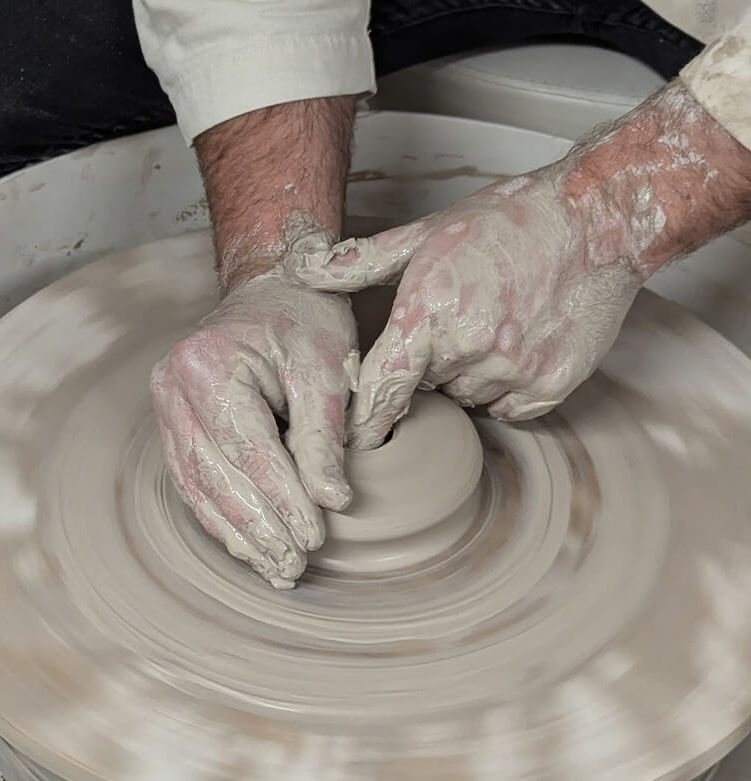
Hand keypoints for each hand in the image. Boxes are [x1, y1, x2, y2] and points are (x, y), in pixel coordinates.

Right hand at [151, 260, 358, 588]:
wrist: (271, 288)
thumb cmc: (303, 320)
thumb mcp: (325, 369)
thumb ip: (323, 438)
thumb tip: (331, 501)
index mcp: (209, 364)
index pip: (249, 449)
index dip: (282, 500)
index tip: (314, 538)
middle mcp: (173, 387)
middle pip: (216, 477)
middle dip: (258, 529)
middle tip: (294, 567)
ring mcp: (166, 408)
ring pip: (198, 488)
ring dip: (237, 535)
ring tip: (275, 569)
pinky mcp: (173, 426)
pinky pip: (193, 483)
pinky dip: (222, 520)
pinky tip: (250, 547)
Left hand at [286, 169, 645, 446]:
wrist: (597, 219)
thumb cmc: (506, 222)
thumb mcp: (424, 234)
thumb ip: (357, 264)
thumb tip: (299, 270)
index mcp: (429, 316)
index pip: (381, 391)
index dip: (364, 423)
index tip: (353, 446)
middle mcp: (470, 350)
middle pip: (425, 389)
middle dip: (429, 366)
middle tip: (454, 322)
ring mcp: (514, 372)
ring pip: (466, 398)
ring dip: (468, 376)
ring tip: (490, 326)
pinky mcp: (551, 385)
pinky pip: (507, 409)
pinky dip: (504, 388)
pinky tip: (517, 345)